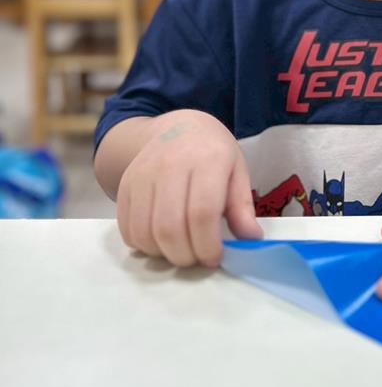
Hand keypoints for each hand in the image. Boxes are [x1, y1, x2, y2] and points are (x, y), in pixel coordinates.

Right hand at [117, 113, 261, 267]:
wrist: (178, 128)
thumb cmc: (212, 152)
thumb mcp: (237, 171)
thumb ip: (242, 207)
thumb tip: (251, 239)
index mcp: (207, 159)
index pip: (202, 213)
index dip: (208, 245)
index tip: (215, 258)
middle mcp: (170, 164)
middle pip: (169, 227)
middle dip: (185, 255)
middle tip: (198, 257)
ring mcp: (143, 174)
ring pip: (145, 232)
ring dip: (163, 254)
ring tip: (181, 249)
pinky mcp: (125, 184)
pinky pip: (127, 228)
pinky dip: (143, 245)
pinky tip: (162, 241)